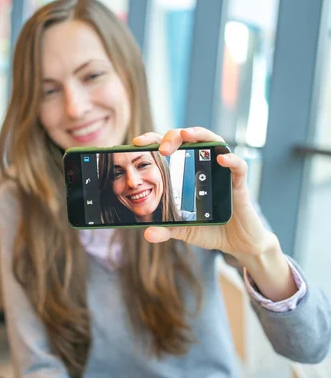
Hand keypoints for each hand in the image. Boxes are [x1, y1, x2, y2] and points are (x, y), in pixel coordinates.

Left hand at [134, 126, 277, 261]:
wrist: (237, 243)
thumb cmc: (211, 229)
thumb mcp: (183, 230)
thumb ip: (165, 230)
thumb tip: (147, 234)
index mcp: (187, 173)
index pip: (170, 148)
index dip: (154, 141)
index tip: (137, 143)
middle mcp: (204, 166)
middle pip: (189, 139)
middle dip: (173, 137)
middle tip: (161, 148)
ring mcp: (222, 173)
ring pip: (215, 141)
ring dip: (199, 134)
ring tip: (186, 135)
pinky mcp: (239, 184)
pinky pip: (239, 166)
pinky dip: (231, 159)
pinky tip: (220, 158)